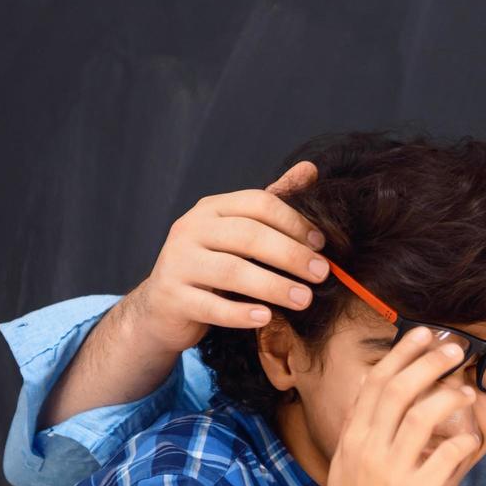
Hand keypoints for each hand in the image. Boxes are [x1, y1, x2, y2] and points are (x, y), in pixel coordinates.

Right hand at [127, 162, 327, 353]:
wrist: (163, 305)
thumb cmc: (212, 264)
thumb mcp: (240, 230)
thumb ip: (272, 204)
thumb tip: (310, 168)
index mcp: (212, 208)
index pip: (258, 203)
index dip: (294, 222)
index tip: (322, 244)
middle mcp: (191, 229)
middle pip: (248, 235)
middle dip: (290, 254)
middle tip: (322, 273)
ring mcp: (177, 263)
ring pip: (231, 271)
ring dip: (274, 286)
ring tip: (305, 299)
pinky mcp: (172, 298)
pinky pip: (210, 306)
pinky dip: (240, 313)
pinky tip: (266, 317)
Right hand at [323, 329, 481, 485]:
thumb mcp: (346, 467)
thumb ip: (360, 429)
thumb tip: (370, 386)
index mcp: (352, 441)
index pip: (374, 383)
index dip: (401, 353)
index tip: (423, 332)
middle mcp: (367, 450)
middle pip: (398, 390)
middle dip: (429, 361)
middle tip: (456, 347)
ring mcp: (391, 473)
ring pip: (423, 417)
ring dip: (450, 395)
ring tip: (468, 390)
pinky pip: (446, 456)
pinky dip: (463, 441)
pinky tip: (471, 439)